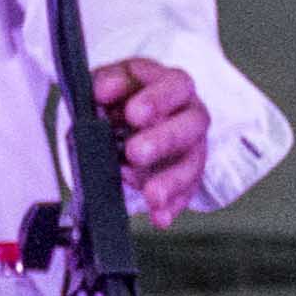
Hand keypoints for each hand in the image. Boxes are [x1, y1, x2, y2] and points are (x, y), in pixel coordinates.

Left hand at [94, 57, 213, 222]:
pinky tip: (160, 217)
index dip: (158, 100)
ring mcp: (193, 147)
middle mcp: (191, 116)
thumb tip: (102, 90)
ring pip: (191, 164)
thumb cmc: (127, 93)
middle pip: (189, 127)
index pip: (175, 87)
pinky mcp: (188, 176)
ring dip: (171, 181)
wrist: (133, 112)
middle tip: (135, 153)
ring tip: (151, 196)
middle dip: (163, 141)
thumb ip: (108, 81)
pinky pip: (185, 192)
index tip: (133, 113)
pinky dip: (172, 206)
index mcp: (175, 85)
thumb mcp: (114, 78)